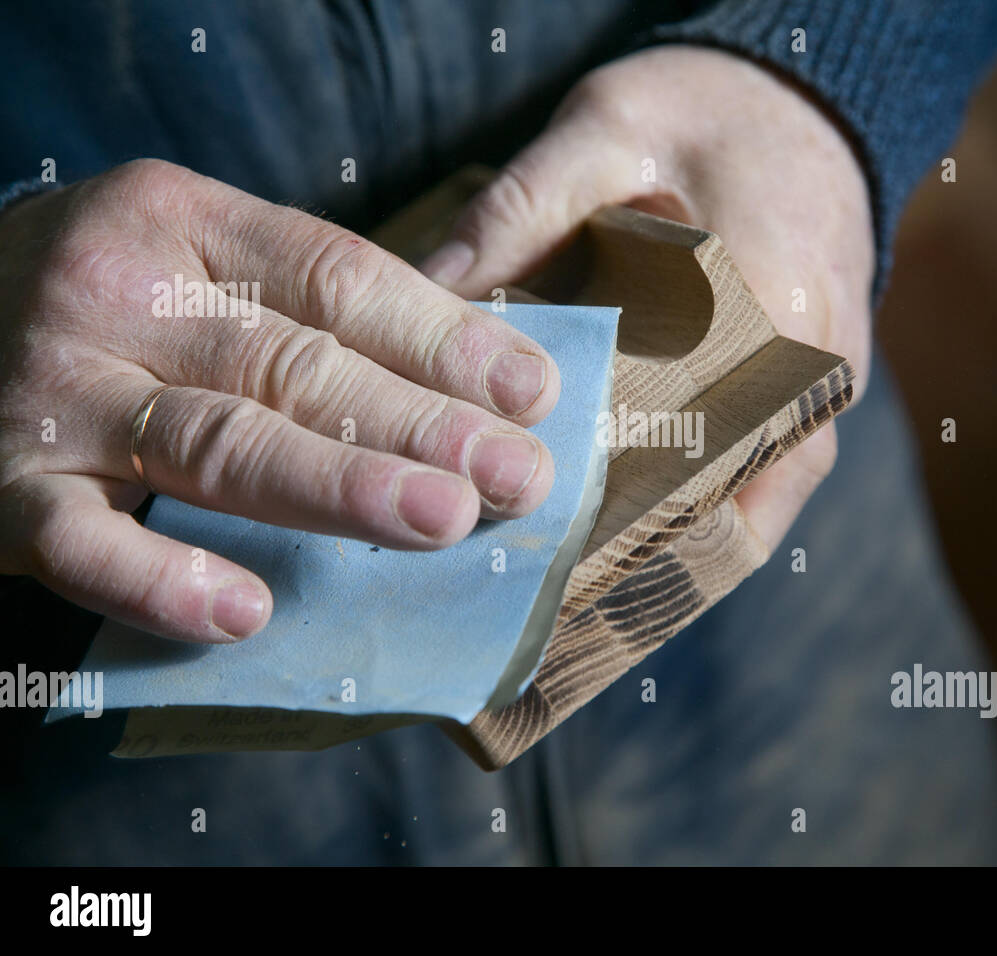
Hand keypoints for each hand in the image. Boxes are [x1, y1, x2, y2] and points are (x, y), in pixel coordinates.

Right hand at [0, 159, 559, 642]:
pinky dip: (160, 579)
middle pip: (295, 364)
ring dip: (339, 487)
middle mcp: (117, 294)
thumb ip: (310, 311)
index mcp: (182, 222)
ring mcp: (55, 392)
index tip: (530, 393)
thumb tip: (475, 376)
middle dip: (420, 424)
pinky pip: (84, 542)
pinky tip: (245, 612)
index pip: (336, 277)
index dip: (441, 339)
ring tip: (442, 519)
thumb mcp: (196, 264)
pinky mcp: (4, 489)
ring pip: (218, 443)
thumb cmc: (105, 304)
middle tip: (516, 475)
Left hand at [423, 45, 873, 553]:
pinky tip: (626, 554)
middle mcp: (811, 378)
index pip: (673, 447)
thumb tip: (428, 294)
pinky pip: (761, 496)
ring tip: (569, 594)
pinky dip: (698, 530)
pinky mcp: (816, 406)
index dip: (596, 508)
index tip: (516, 534)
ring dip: (662, 557)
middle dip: (618, 552)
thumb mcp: (606, 127)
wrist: (813, 99)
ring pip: (743, 520)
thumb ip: (520, 207)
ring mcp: (823, 402)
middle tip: (525, 586)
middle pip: (708, 505)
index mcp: (768, 309)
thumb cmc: (711, 108)